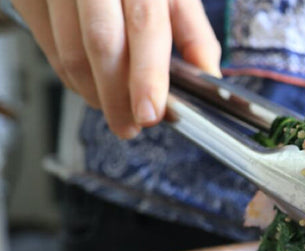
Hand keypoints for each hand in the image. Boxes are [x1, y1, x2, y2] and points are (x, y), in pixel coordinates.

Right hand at [12, 0, 220, 138]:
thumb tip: (209, 77)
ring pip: (70, 52)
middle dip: (118, 96)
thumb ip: (193, 34)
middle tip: (132, 125)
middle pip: (102, 44)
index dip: (147, 74)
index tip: (150, 112)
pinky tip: (94, 88)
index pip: (144, 24)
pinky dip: (73, 78)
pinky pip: (48, 48)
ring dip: (95, 94)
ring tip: (117, 112)